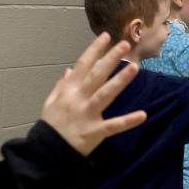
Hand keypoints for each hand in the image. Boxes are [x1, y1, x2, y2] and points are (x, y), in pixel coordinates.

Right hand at [40, 33, 145, 155]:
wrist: (46, 151)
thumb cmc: (51, 125)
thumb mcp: (51, 102)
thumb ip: (61, 85)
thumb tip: (69, 69)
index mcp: (68, 90)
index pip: (83, 65)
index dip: (95, 50)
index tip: (106, 36)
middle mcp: (78, 99)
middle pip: (97, 75)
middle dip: (110, 59)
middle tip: (125, 45)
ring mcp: (87, 114)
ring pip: (106, 94)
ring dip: (120, 81)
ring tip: (135, 67)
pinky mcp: (95, 132)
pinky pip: (113, 126)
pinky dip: (128, 121)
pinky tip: (143, 115)